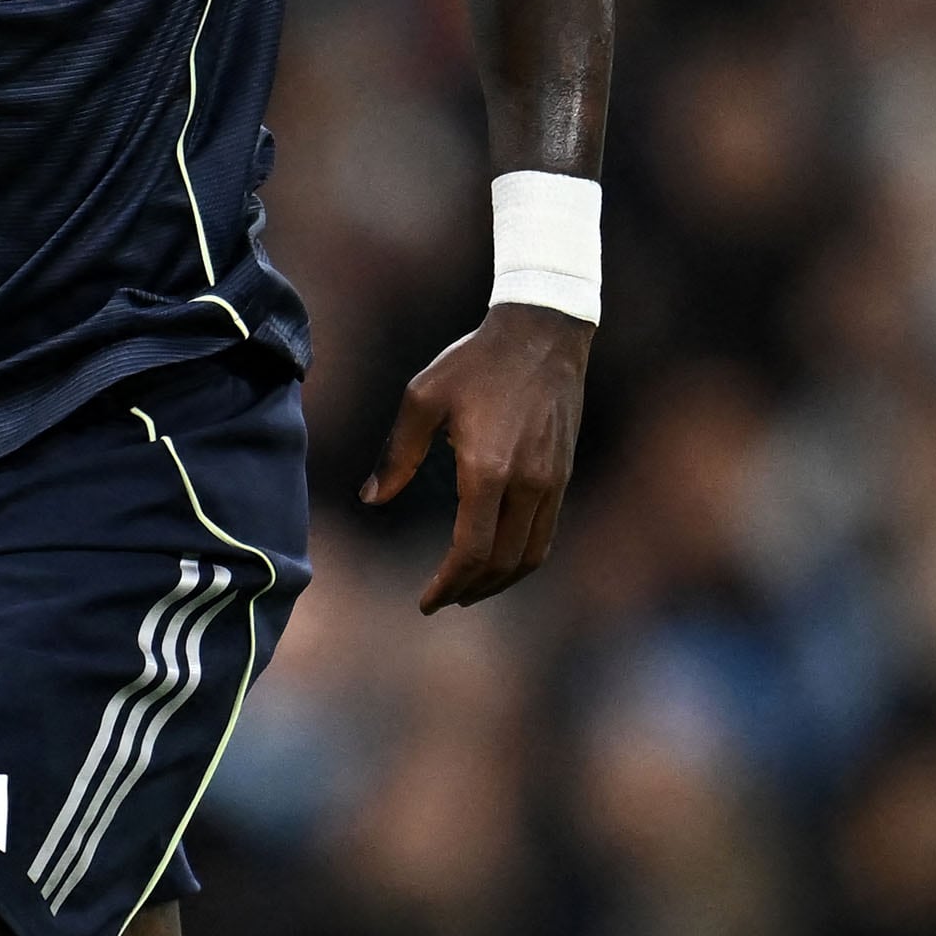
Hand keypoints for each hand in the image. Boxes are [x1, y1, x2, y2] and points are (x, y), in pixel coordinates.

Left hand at [361, 306, 588, 612]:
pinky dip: (522, 557)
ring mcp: (551, 481)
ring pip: (531, 554)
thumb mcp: (423, 398)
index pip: (472, 550)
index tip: (427, 601)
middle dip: (470, 589)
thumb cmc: (475, 362)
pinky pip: (546, 532)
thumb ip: (397, 453)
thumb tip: (372, 499)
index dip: (448, 583)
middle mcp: (527, 483)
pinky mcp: (563, 474)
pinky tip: (499, 556)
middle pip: (503, 563)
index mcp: (488, 469)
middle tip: (442, 600)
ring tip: (469, 589)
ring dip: (499, 581)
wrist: (542, 333)